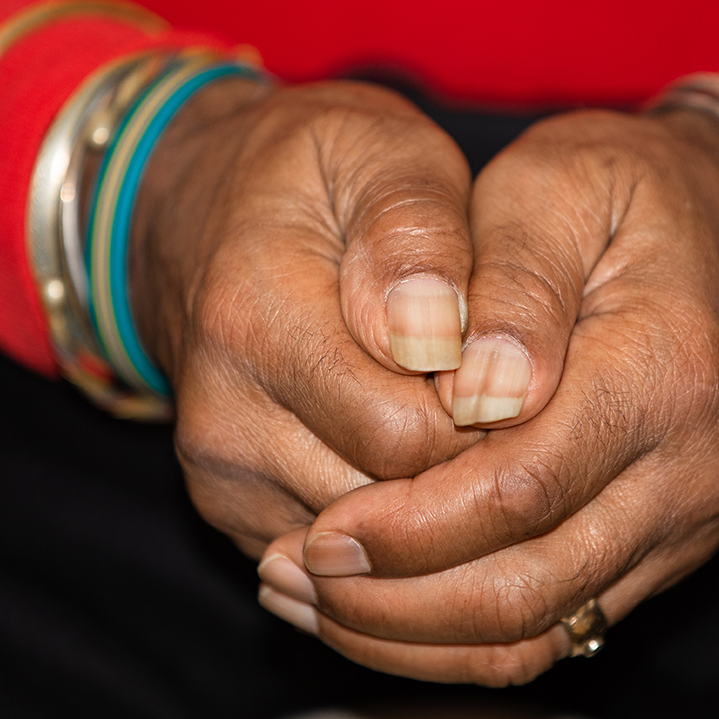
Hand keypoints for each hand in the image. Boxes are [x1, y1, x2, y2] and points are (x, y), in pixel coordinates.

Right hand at [131, 79, 482, 556]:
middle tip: (507, 391)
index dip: (490, 412)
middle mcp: (223, 420)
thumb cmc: (317, 174)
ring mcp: (223, 479)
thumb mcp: (378, 151)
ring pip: (379, 552)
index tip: (517, 358)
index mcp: (255, 321)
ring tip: (466, 414)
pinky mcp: (237, 517)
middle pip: (397, 508)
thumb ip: (414, 233)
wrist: (201, 209)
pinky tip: (424, 455)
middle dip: (472, 464)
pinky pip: (351, 566)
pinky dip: (402, 527)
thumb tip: (436, 341)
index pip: (414, 435)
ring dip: (441, 501)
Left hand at [256, 106, 718, 682]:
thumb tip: (474, 393)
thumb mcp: (558, 189)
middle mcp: (686, 475)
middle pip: (527, 589)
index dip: (410, 525)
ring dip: (409, 636)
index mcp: (664, 377)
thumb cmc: (620, 198)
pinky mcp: (651, 557)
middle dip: (393, 600)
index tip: (319, 531)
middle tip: (291, 572)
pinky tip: (363, 609)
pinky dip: (450, 639)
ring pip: (535, 635)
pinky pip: (549, 634)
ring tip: (304, 598)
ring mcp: (676, 529)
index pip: (523, 489)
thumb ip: (514, 285)